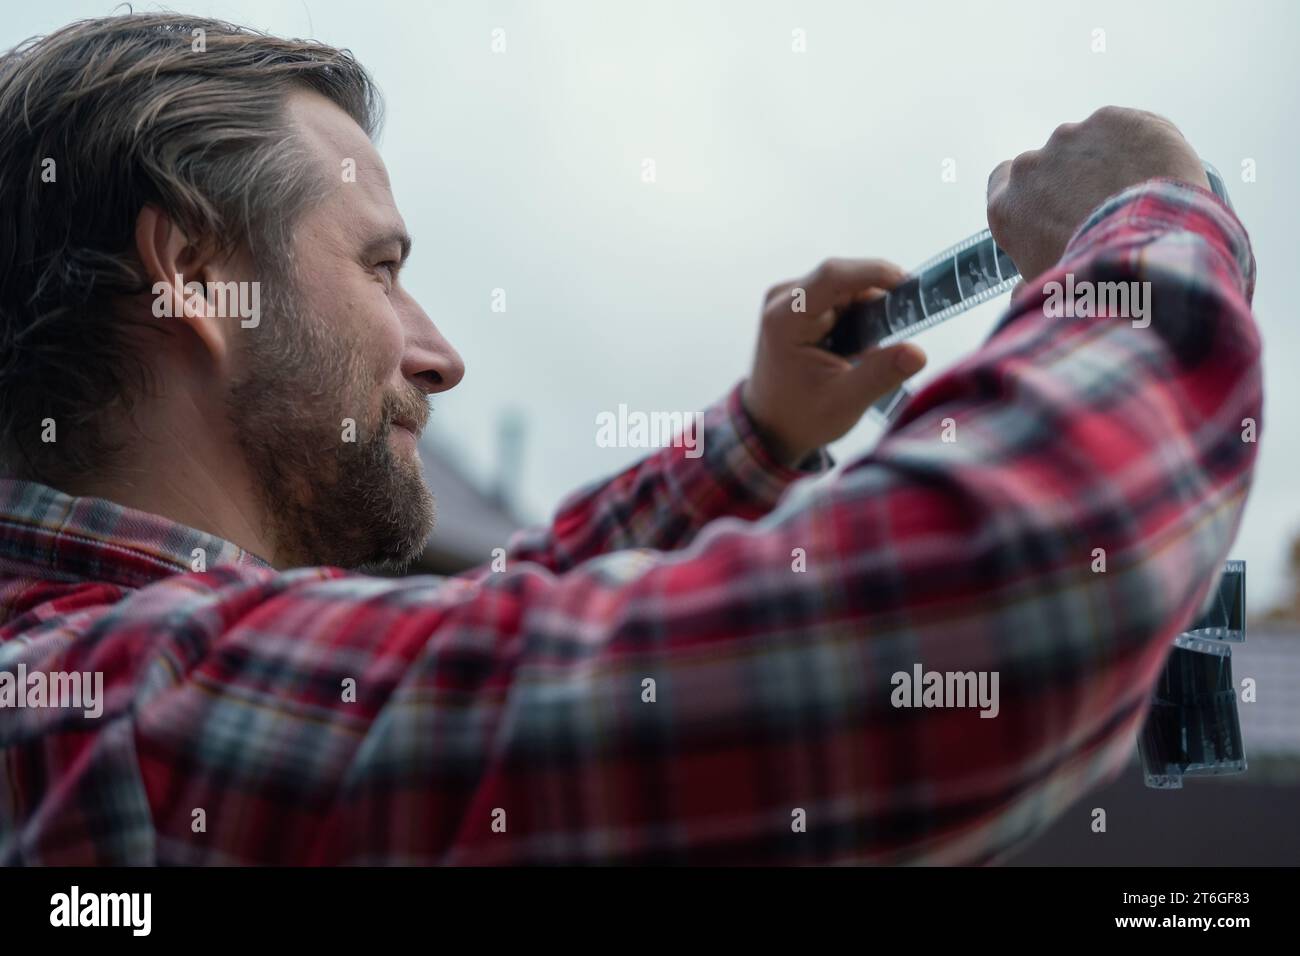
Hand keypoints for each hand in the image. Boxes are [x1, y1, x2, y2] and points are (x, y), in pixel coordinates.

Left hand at [741, 258, 927, 466]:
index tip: (911, 286)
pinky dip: (858, 315)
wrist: (770, 424)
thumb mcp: (844, 402)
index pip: (832, 277)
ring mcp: (789, 299)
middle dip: (878, 300)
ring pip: (846, 286)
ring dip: (869, 311)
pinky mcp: (800, 304)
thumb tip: (918, 353)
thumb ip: (881, 375)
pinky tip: (858, 345)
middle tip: (903, 330)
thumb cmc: (800, 416)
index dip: (874, 272)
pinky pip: (839, 295)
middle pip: (845, 280)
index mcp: (785, 319)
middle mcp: (782, 299)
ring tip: (871, 349)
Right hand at [987, 106, 1209, 282]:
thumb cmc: (1091, 281)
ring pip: (1090, 145)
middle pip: (1049, 164)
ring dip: (1108, 163)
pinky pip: (1128, 129)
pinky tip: (1157, 174)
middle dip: (1073, 180)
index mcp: (1007, 208)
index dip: (1029, 193)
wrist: (1145, 253)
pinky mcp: (1114, 120)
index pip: (1002, 184)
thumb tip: (1022, 297)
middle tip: (1105, 210)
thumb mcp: (1046, 293)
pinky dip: (1141, 146)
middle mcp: (1030, 167)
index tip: (1050, 207)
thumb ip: (1028, 285)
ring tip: (1138, 195)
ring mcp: (1072, 139)